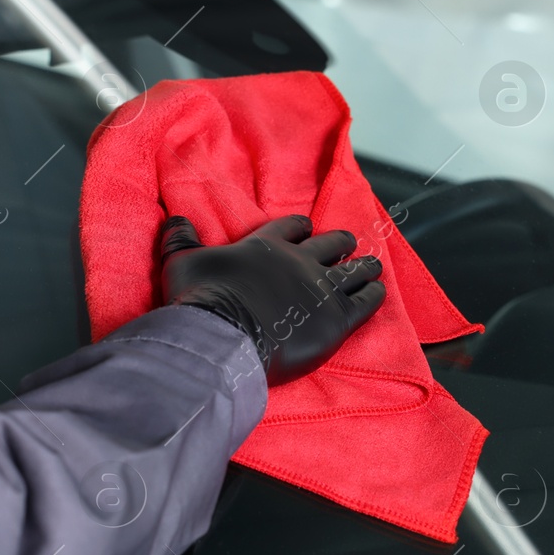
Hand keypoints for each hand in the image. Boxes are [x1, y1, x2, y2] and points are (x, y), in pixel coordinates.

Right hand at [159, 214, 385, 384]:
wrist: (225, 335)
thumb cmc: (202, 299)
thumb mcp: (183, 262)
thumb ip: (181, 239)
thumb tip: (175, 220)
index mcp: (267, 247)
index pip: (291, 228)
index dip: (301, 227)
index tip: (308, 228)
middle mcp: (300, 262)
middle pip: (330, 245)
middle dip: (340, 242)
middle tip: (348, 243)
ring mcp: (322, 290)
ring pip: (354, 271)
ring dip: (364, 266)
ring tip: (373, 265)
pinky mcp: (337, 320)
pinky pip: (365, 302)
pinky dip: (373, 294)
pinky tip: (379, 291)